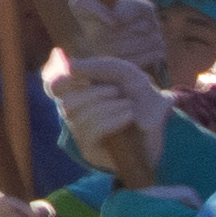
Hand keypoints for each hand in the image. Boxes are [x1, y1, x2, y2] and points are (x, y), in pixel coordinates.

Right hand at [47, 48, 169, 179]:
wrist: (162, 119)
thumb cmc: (141, 95)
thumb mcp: (121, 73)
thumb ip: (96, 67)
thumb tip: (67, 66)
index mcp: (79, 91)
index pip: (54, 86)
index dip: (58, 79)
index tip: (72, 72)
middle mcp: (75, 113)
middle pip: (65, 103)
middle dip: (92, 94)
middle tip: (116, 91)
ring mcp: (81, 133)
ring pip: (79, 117)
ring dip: (107, 107)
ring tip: (129, 105)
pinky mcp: (90, 150)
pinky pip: (91, 132)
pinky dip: (111, 120)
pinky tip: (129, 116)